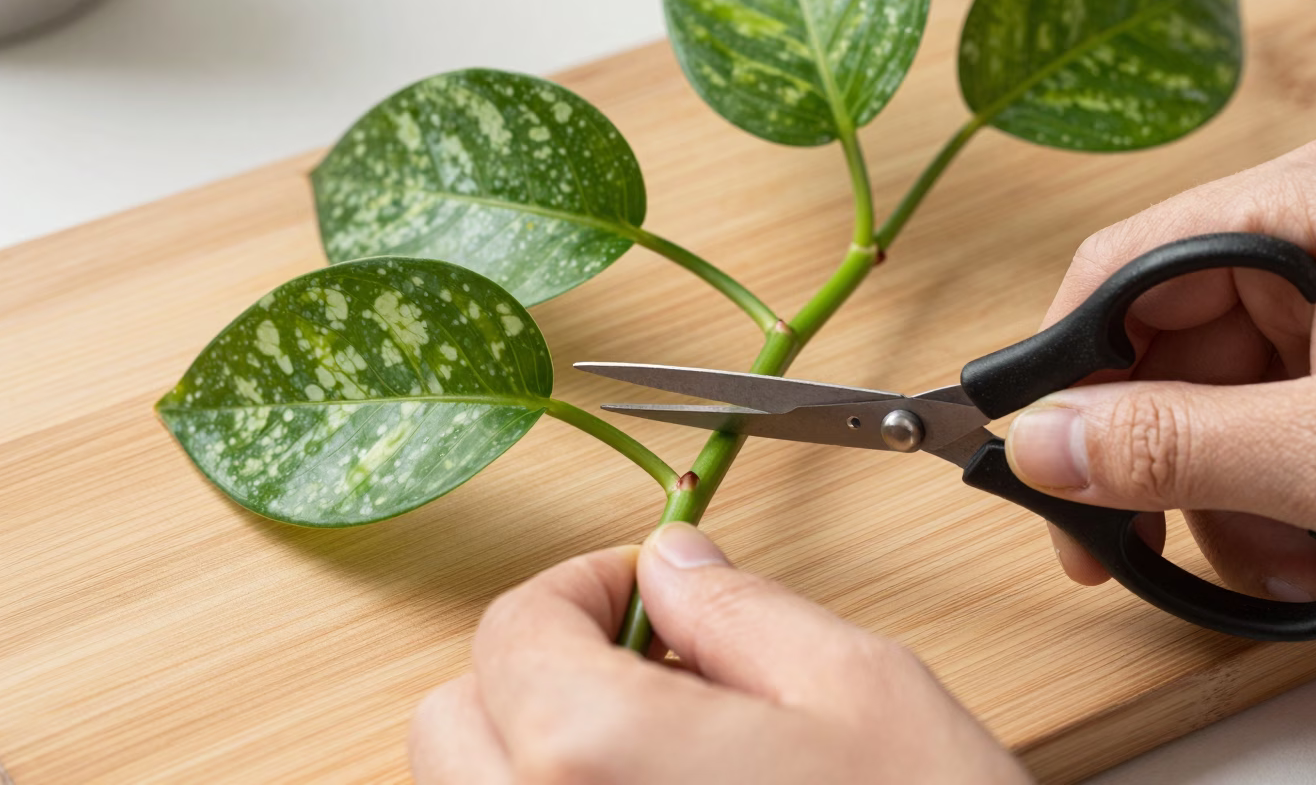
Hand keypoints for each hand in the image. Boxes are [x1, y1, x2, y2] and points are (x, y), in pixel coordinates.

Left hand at [411, 522, 1029, 783]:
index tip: (641, 590)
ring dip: (536, 751)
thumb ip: (739, 610)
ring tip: (659, 748)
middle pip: (457, 721)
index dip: (581, 588)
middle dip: (537, 669)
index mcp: (595, 752)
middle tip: (645, 664)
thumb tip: (674, 565)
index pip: (514, 629)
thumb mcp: (858, 690)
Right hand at [1004, 131, 1315, 635]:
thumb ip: (1170, 448)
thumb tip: (1038, 446)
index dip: (1064, 374)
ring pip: (1233, 414)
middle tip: (1151, 561)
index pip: (1120, 273)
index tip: (1033, 462)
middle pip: (1173, 358)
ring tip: (1314, 582)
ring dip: (1256, 519)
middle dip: (1183, 479)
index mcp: (1311, 206)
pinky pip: (1297, 435)